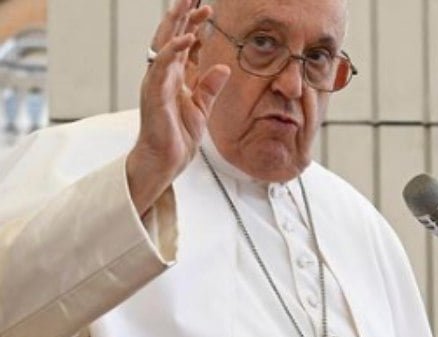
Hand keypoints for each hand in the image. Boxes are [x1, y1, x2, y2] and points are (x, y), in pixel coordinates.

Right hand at [126, 0, 230, 214]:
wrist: (166, 160)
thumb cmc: (178, 136)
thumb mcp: (202, 108)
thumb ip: (210, 86)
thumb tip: (224, 68)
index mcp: (174, 77)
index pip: (184, 45)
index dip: (194, 26)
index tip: (208, 10)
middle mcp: (163, 75)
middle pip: (172, 37)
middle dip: (182, 15)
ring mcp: (157, 82)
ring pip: (164, 45)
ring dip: (176, 24)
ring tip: (187, 4)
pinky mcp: (154, 93)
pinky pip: (163, 66)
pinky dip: (174, 50)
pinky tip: (186, 38)